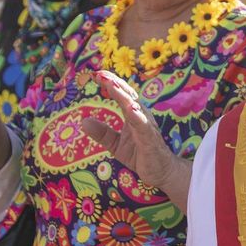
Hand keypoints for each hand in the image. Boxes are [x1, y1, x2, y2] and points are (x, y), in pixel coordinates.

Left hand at [82, 71, 185, 193]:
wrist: (161, 172)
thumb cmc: (140, 155)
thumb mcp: (115, 144)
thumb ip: (102, 132)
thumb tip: (83, 122)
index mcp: (133, 114)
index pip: (121, 94)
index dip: (110, 83)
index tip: (96, 74)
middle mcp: (141, 116)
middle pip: (128, 95)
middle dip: (114, 83)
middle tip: (100, 74)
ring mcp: (146, 126)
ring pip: (134, 106)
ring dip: (123, 95)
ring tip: (111, 85)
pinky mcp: (150, 139)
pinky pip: (143, 125)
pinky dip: (136, 116)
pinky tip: (130, 108)